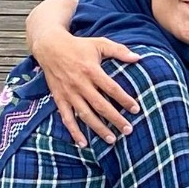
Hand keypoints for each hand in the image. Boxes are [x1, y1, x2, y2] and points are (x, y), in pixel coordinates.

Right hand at [36, 26, 141, 143]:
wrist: (49, 46)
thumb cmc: (78, 45)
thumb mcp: (99, 43)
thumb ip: (119, 50)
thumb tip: (138, 57)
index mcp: (91, 70)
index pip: (112, 89)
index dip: (124, 100)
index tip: (136, 109)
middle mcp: (80, 84)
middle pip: (100, 105)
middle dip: (115, 119)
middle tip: (128, 130)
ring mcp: (69, 93)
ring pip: (85, 114)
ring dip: (98, 128)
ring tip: (112, 140)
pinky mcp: (59, 99)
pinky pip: (67, 118)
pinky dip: (74, 132)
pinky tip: (83, 144)